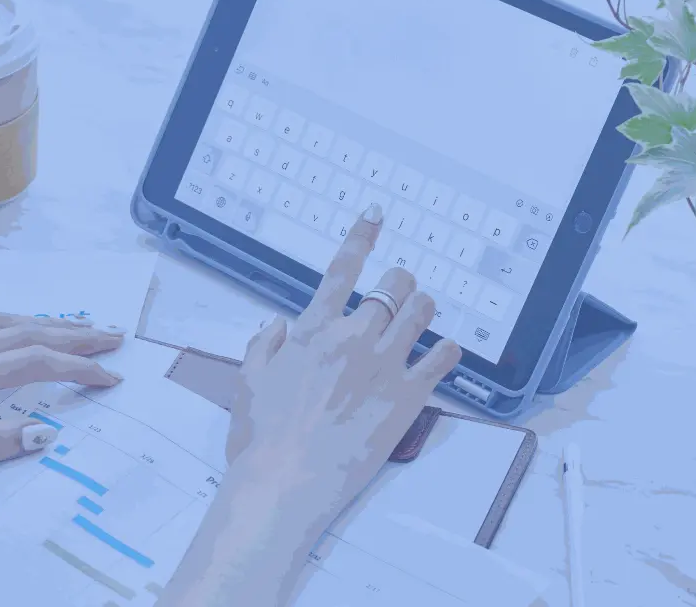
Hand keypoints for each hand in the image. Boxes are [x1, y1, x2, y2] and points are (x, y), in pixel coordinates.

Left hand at [0, 313, 125, 483]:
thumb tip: (43, 432)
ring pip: (5, 319)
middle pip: (30, 331)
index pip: (37, 362)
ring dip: (49, 322)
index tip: (111, 377)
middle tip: (115, 336)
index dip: (79, 368)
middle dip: (77, 334)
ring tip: (80, 326)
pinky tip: (16, 326)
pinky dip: (14, 319)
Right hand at [226, 203, 460, 510]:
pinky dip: (447, 349)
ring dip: (424, 305)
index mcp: (314, 331)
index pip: (342, 271)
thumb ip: (263, 345)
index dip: (361, 237)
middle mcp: (354, 338)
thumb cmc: (260, 434)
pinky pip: (442, 360)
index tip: (376, 215)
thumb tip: (277, 324)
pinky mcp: (409, 397)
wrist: (286, 480)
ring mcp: (385, 365)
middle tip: (400, 289)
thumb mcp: (247, 381)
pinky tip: (445, 349)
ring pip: (421, 313)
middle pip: (392, 288)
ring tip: (423, 311)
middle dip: (399, 281)